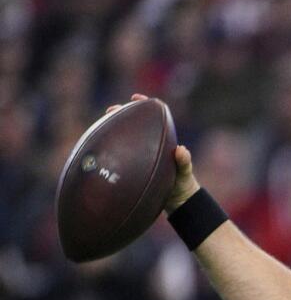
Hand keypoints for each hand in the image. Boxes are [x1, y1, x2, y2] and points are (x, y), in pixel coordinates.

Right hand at [106, 94, 199, 211]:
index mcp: (162, 141)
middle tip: (112, 110)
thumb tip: (181, 150)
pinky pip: (118, 156)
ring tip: (100, 124)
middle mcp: (148, 145)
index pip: (154, 117)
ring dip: (111, 128)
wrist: (176, 201)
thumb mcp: (185, 174)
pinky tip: (95, 149)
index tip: (136, 98)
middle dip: (122, 113)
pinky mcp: (131, 166)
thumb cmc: (183, 184)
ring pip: (123, 138)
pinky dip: (108, 150)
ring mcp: (138, 154)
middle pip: (134, 123)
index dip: (145, 105)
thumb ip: (185, 162)